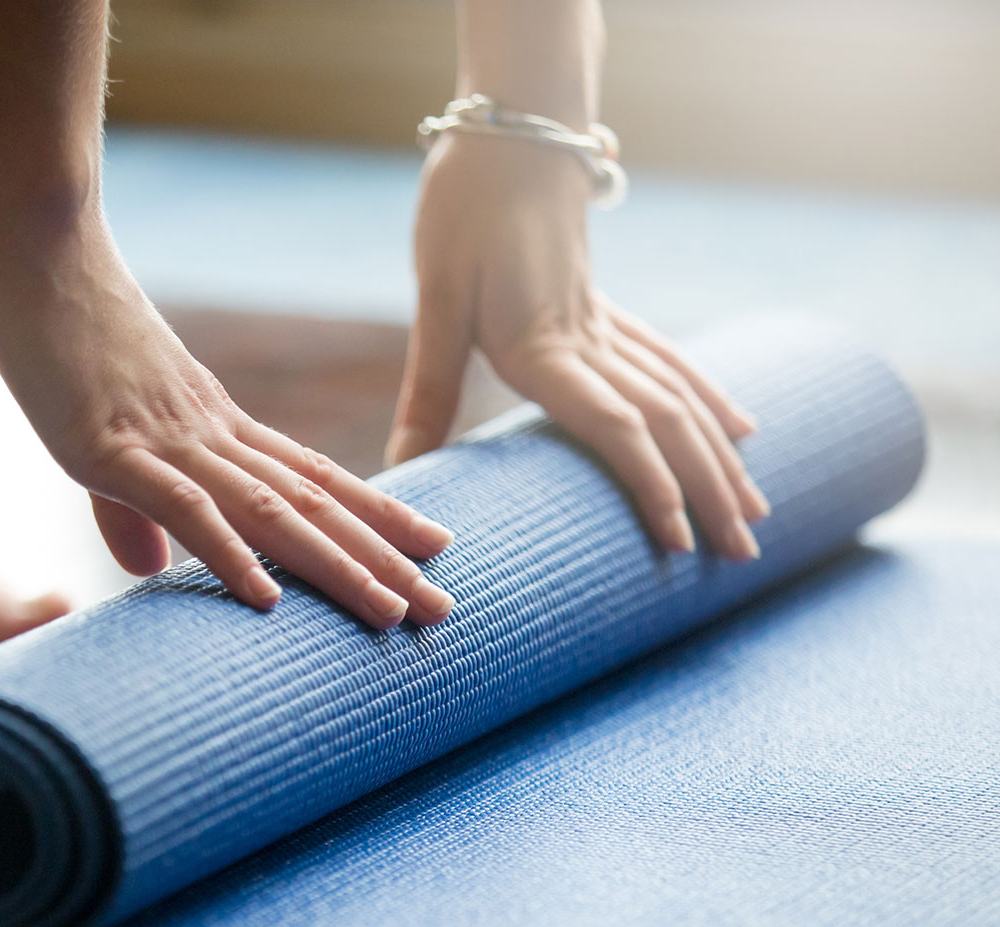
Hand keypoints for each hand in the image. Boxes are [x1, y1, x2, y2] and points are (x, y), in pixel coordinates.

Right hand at [0, 232, 454, 629]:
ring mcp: (166, 436)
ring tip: (392, 612)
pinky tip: (266, 599)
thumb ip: (128, 507)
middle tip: (442, 609)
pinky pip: (183, 505)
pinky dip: (228, 553)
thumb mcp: (98, 432)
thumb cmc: (61, 328)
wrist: (36, 245)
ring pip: (271, 509)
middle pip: (313, 501)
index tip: (432, 548)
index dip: (375, 514)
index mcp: (214, 423)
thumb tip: (151, 569)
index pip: (313, 475)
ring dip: (334, 564)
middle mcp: (210, 430)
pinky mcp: (111, 444)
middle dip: (380, 558)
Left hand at [389, 135, 769, 558]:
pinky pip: (675, 361)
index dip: (650, 486)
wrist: (509, 136)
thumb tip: (402, 470)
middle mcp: (591, 340)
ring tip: (758, 514)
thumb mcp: (437, 303)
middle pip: (667, 423)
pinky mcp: (608, 308)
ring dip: (722, 458)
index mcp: (546, 347)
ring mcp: (609, 323)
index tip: (679, 544)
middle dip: (708, 492)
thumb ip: (429, 389)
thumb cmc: (464, 215)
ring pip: (683, 397)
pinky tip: (743, 427)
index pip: (615, 426)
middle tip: (743, 557)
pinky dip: (713, 398)